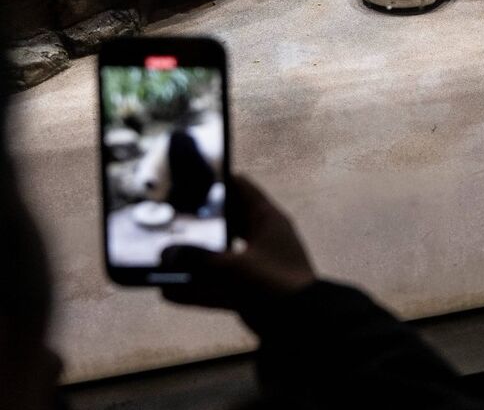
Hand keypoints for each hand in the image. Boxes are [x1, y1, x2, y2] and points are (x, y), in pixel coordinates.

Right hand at [160, 176, 315, 314]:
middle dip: (199, 224)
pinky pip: (218, 286)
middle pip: (227, 222)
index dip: (217, 181)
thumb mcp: (232, 267)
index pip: (241, 188)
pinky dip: (197, 289)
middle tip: (168, 221)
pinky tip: (169, 292)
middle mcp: (262, 238)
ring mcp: (257, 265)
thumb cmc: (273, 283)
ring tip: (162, 260)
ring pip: (220, 256)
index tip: (189, 179)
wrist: (301, 323)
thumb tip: (167, 255)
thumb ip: (197, 259)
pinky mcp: (251, 291)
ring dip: (194, 261)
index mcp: (267, 220)